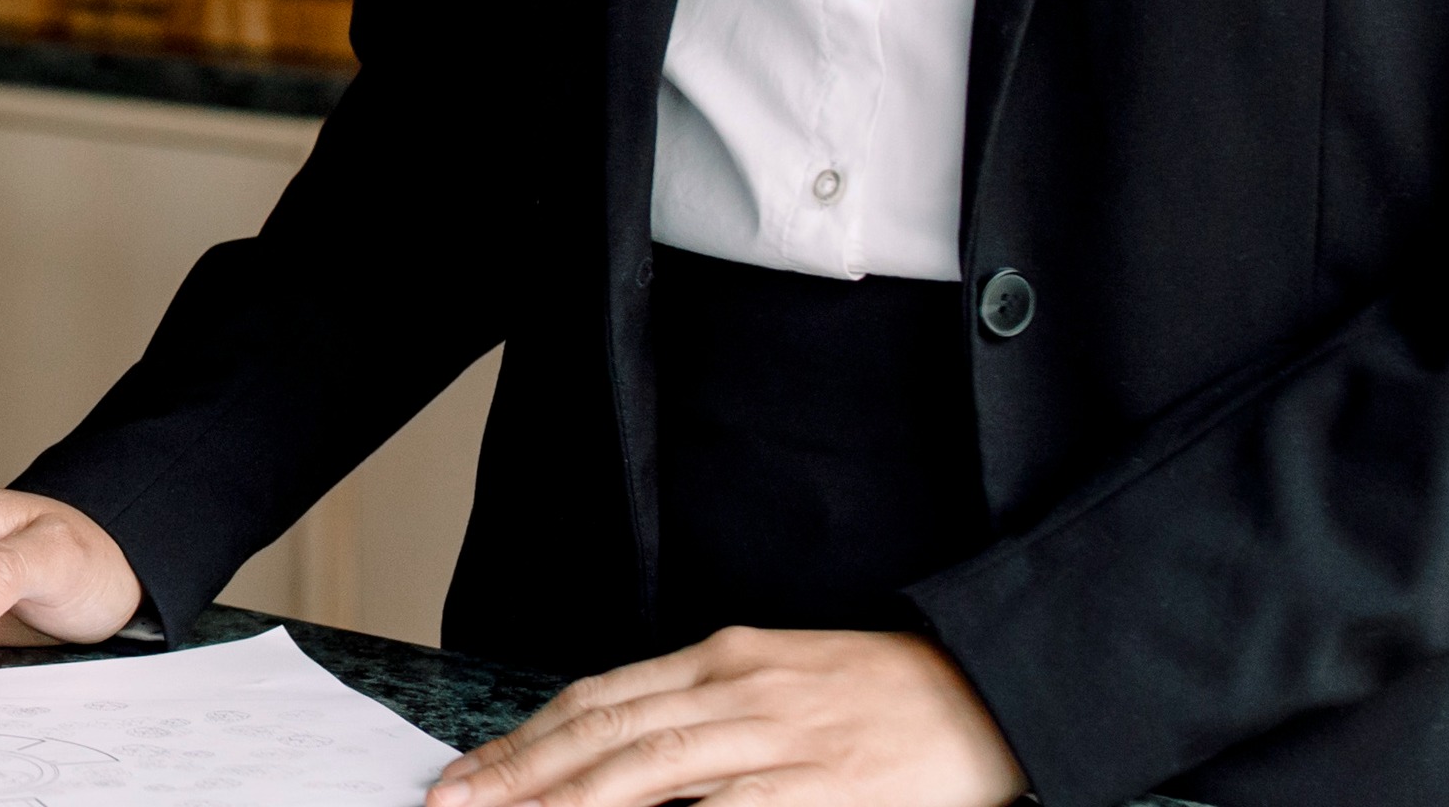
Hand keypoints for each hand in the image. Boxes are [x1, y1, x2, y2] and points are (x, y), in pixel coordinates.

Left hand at [424, 627, 1021, 806]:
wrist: (991, 692)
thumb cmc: (882, 693)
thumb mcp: (777, 677)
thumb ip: (697, 705)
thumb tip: (610, 750)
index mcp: (724, 658)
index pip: (597, 699)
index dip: (524, 739)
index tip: (470, 773)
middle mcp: (739, 691)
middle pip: (605, 736)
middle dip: (521, 776)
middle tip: (457, 804)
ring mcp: (778, 742)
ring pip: (648, 774)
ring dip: (570, 803)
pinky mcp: (817, 790)